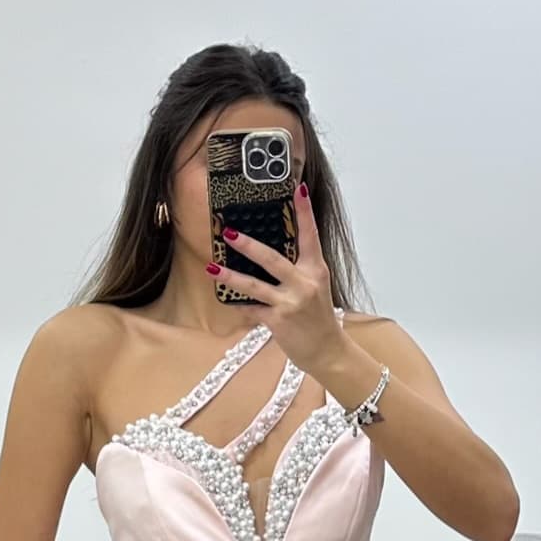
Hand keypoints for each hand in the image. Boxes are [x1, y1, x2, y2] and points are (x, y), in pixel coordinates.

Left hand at [214, 184, 343, 383]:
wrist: (327, 351)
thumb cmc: (319, 318)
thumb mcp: (315, 288)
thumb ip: (298, 270)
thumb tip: (270, 253)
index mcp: (316, 270)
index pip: (311, 235)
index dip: (304, 212)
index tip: (298, 189)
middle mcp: (304, 283)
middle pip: (272, 259)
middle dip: (248, 245)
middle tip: (229, 232)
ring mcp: (290, 303)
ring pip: (255, 286)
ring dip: (231, 276)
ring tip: (212, 268)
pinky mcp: (278, 321)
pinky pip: (251, 309)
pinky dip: (238, 304)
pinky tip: (225, 299)